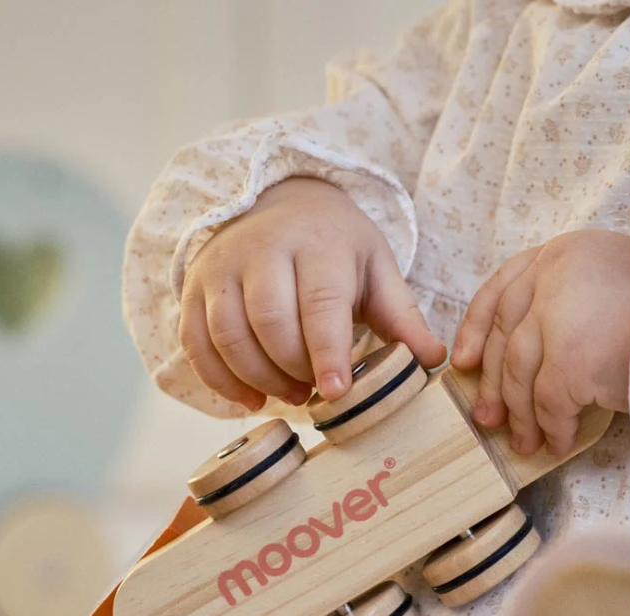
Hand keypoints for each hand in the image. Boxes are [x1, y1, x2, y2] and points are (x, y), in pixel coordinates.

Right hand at [179, 177, 444, 410]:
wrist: (277, 202)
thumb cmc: (334, 247)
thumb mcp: (375, 269)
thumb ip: (402, 316)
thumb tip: (435, 359)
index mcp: (317, 243)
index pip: (319, 301)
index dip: (327, 351)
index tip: (335, 392)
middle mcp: (261, 249)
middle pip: (268, 321)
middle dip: (292, 369)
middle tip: (315, 392)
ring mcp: (221, 269)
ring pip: (228, 335)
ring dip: (259, 379)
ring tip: (290, 394)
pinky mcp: (194, 290)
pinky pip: (196, 344)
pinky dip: (221, 381)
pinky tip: (252, 399)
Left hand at [451, 230, 629, 455]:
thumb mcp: (606, 283)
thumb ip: (561, 302)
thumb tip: (519, 355)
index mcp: (561, 253)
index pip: (501, 290)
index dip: (476, 329)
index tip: (463, 362)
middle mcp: (554, 277)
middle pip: (506, 338)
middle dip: (492, 385)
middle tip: (487, 419)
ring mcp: (560, 316)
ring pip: (521, 375)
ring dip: (522, 416)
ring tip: (524, 442)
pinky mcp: (572, 358)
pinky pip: (551, 404)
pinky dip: (553, 428)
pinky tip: (558, 442)